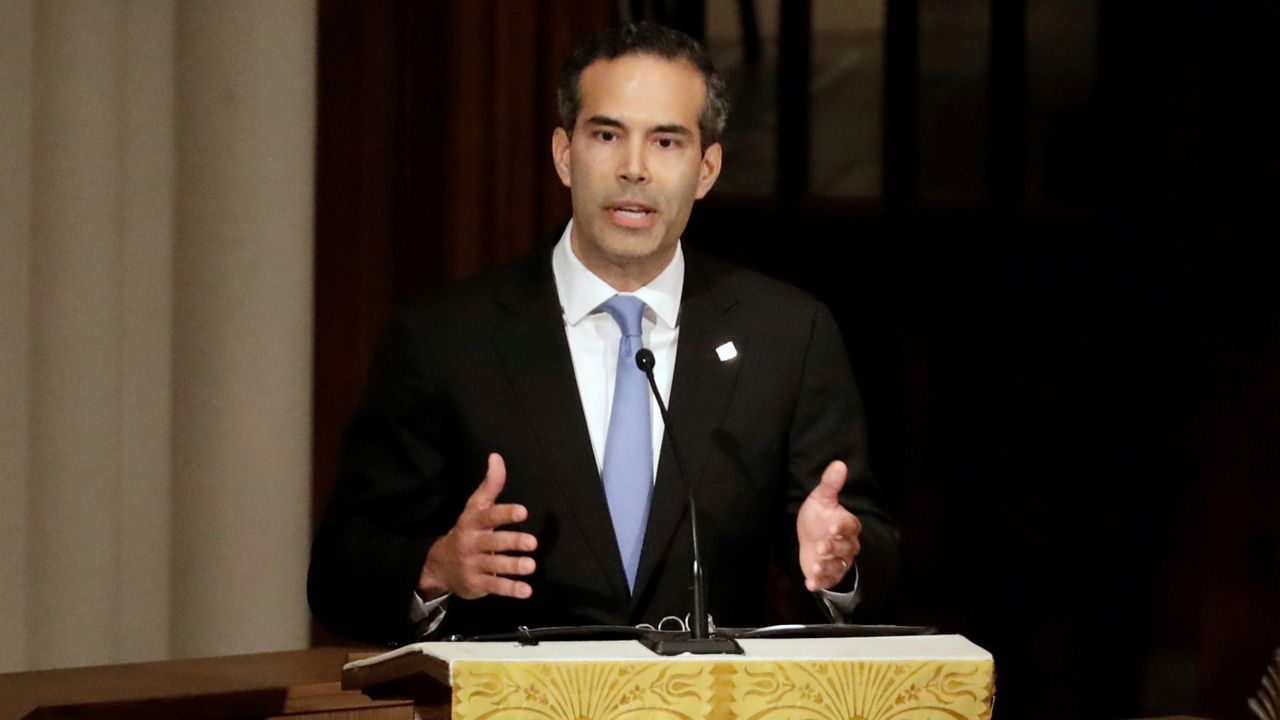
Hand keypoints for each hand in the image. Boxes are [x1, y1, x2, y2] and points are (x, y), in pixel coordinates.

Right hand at [419, 453, 537, 599]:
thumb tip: (496, 456)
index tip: (523, 511)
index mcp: (472, 522)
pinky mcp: (476, 584)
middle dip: (512, 542)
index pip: (488, 515)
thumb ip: (490, 485)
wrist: (438, 565)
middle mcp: (471, 543)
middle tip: (532, 543)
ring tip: (531, 565)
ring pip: (494, 565)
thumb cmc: (466, 531)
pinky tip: (526, 591)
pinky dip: (510, 590)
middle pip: (492, 542)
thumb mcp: (474, 507)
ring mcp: (472, 564)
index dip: (505, 513)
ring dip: (513, 566)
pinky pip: (494, 586)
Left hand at [796, 460, 862, 591]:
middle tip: (822, 546)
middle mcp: (846, 544)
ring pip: (838, 566)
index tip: (831, 526)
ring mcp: (838, 560)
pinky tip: (810, 583)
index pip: (849, 526)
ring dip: (827, 567)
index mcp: (847, 524)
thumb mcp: (821, 498)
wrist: (810, 537)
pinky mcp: (828, 573)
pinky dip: (820, 583)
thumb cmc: (818, 517)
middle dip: (833, 549)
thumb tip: (839, 463)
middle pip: (845, 548)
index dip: (841, 527)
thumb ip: (830, 484)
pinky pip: (828, 580)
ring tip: (815, 566)